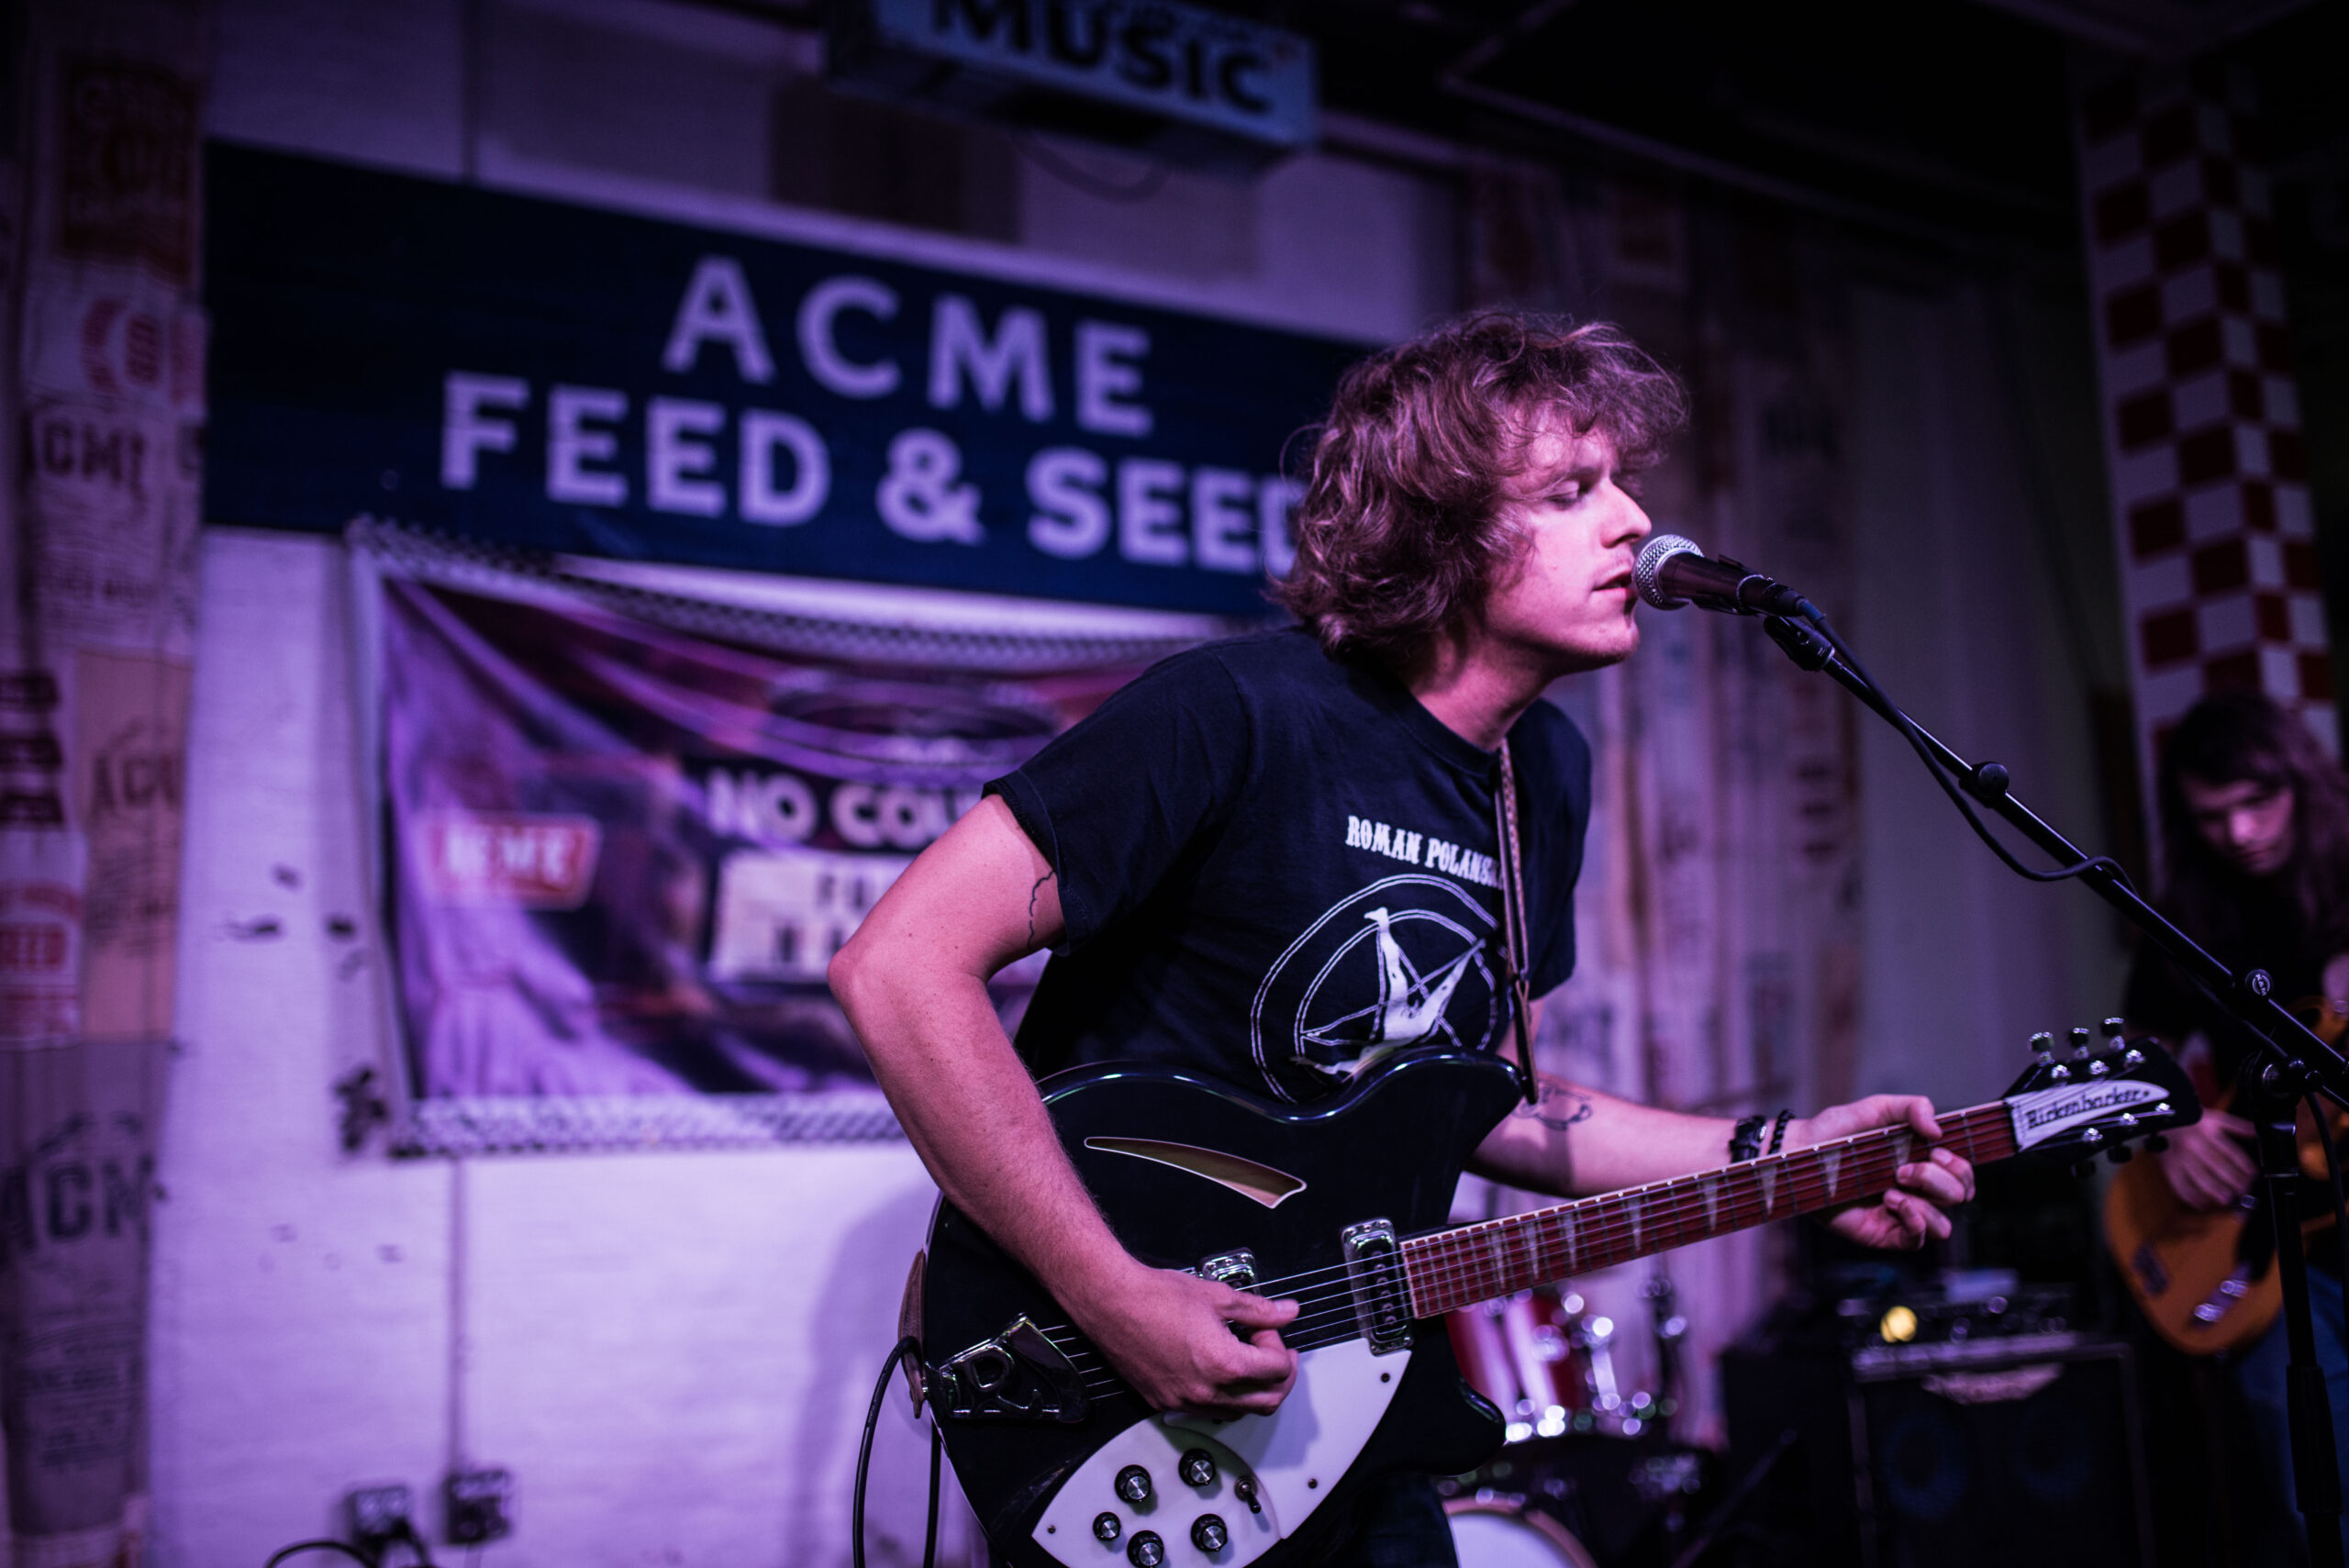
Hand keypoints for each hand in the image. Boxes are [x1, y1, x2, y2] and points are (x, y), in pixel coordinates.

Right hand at [1068, 1261, 1298, 1415]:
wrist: (1112, 1302)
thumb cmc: (1155, 1297)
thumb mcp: (1218, 1297)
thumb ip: (1259, 1310)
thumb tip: (1286, 1312)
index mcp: (1225, 1365)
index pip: (1278, 1370)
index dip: (1278, 1343)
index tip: (1265, 1328)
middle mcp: (1207, 1392)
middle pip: (1267, 1401)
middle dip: (1278, 1375)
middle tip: (1273, 1351)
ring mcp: (1185, 1402)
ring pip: (1240, 1413)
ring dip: (1254, 1391)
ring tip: (1247, 1361)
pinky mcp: (1165, 1403)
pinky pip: (1209, 1413)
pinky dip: (1225, 1399)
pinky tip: (1219, 1373)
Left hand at [1787, 1095, 1974, 1249]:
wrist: (1800, 1153)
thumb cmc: (1836, 1131)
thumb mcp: (1877, 1109)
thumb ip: (1912, 1107)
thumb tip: (1938, 1131)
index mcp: (1922, 1161)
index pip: (1964, 1174)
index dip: (1961, 1165)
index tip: (1936, 1150)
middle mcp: (1917, 1190)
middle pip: (1960, 1196)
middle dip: (1939, 1179)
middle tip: (1905, 1167)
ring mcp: (1902, 1213)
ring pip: (1945, 1225)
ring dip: (1926, 1202)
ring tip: (1892, 1185)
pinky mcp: (1884, 1233)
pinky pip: (1918, 1240)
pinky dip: (1913, 1220)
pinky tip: (1891, 1200)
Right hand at [2158, 1108, 2255, 1209]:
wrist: (2162, 1121)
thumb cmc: (2192, 1122)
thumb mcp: (2215, 1118)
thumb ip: (2237, 1125)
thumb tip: (2256, 1132)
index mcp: (2208, 1132)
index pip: (2230, 1151)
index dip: (2244, 1165)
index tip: (2253, 1176)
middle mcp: (2194, 1144)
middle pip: (2217, 1165)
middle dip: (2233, 1180)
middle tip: (2243, 1190)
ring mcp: (2180, 1157)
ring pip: (2199, 1177)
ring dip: (2214, 1190)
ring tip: (2226, 1199)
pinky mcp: (2169, 1167)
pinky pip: (2179, 1185)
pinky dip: (2191, 1197)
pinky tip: (2202, 1204)